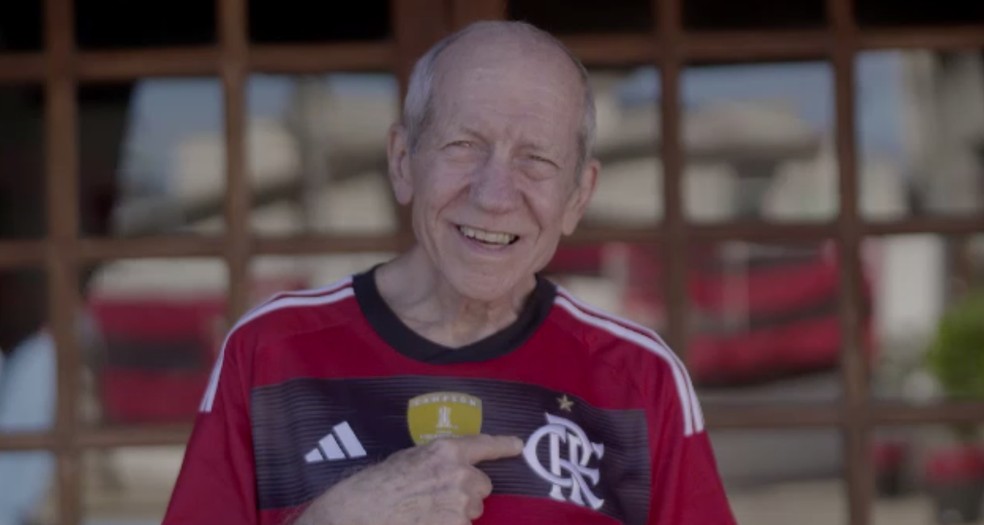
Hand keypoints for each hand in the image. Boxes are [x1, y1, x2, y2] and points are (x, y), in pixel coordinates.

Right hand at [295, 434, 522, 524]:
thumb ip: (436, 460)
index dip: (503, 445)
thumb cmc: (374, 486)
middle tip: (437, 498)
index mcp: (446, 451)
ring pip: (472, 511)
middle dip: (467, 492)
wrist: (357, 515)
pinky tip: (426, 523)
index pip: (484, 445)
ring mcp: (460, 505)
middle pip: (482, 486)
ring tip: (426, 514)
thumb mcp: (407, 460)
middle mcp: (460, 475)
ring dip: (457, 514)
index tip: (518, 446)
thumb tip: (450, 468)